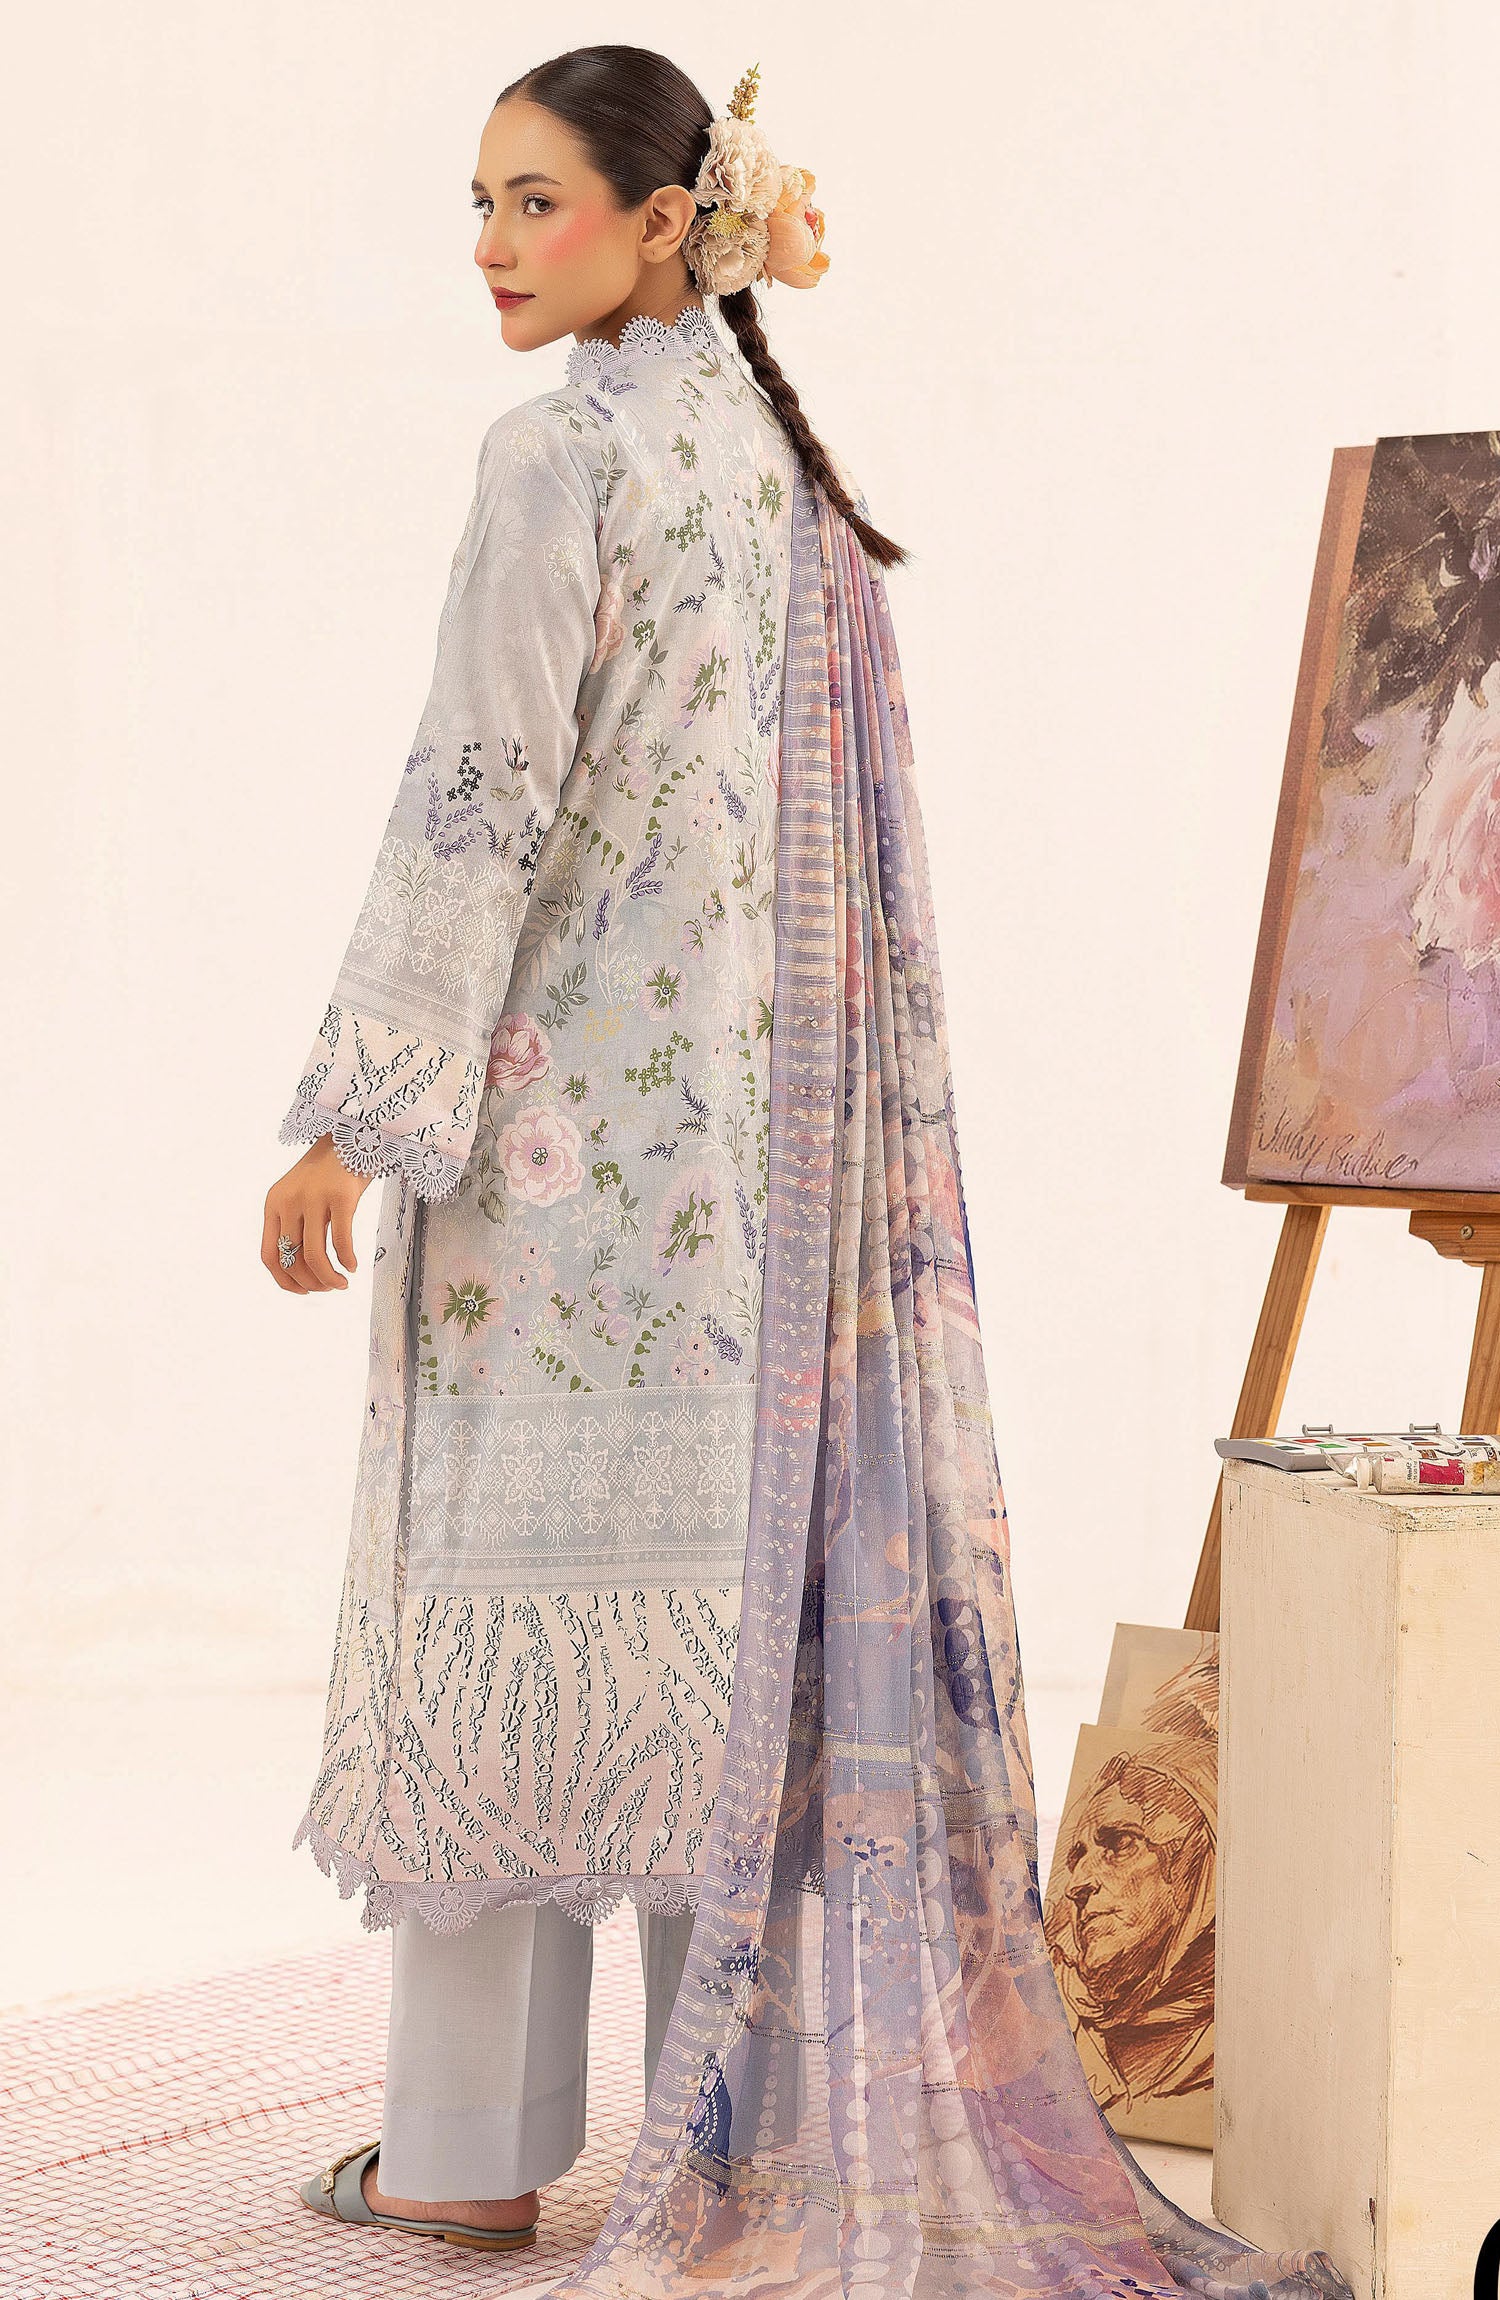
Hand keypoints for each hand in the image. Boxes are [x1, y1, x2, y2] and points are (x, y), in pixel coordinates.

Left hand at [262, 1134, 373, 1293]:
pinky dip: (347, 1260)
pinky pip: (341, 1241)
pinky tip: (353, 1266)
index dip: (285, 1280)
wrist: (351, 1135)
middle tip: (329, 1287)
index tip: (303, 1290)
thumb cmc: (327, 1170)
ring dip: (329, 1278)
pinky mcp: (340, 1197)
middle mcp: (288, 1202)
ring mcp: (313, 1198)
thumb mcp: (300, 1194)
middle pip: (292, 1260)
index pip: (269, 1255)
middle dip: (311, 1283)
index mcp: (273, 1204)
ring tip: (342, 1283)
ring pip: (314, 1256)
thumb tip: (302, 1268)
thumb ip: (295, 1225)